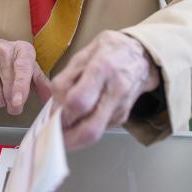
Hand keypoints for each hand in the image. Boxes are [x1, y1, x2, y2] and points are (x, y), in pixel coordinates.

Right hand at [0, 38, 52, 114]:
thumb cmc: (8, 58)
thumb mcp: (27, 64)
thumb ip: (40, 82)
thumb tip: (50, 99)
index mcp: (22, 50)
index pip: (22, 69)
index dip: (20, 87)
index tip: (18, 101)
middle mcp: (3, 51)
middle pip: (9, 90)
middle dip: (13, 102)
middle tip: (13, 100)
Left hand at [52, 31, 159, 150]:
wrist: (140, 55)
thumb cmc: (107, 52)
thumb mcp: (81, 56)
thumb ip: (65, 80)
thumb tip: (54, 107)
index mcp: (102, 69)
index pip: (79, 102)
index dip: (62, 114)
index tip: (51, 116)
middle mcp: (115, 91)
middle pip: (90, 129)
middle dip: (68, 139)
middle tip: (53, 136)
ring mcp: (121, 106)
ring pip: (95, 134)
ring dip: (74, 136)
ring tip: (62, 128)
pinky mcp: (123, 116)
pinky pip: (100, 129)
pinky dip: (85, 128)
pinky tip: (78, 119)